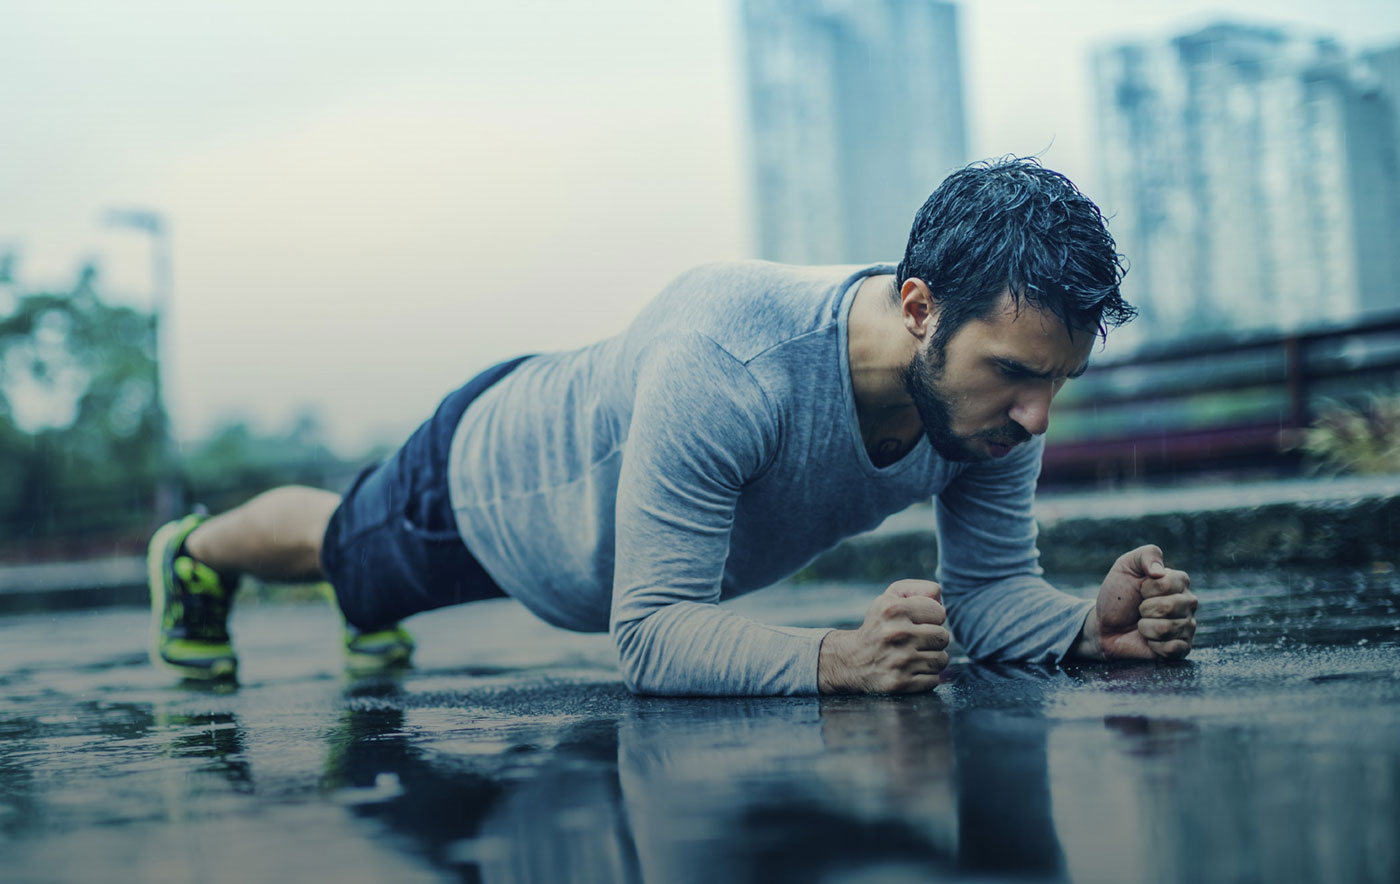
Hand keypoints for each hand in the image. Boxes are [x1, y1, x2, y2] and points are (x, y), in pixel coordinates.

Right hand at [819, 579, 949, 692]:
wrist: (852, 660)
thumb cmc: (879, 626)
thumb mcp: (889, 598)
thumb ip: (917, 589)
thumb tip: (939, 593)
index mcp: (893, 609)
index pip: (940, 612)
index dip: (931, 617)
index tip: (918, 622)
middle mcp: (896, 633)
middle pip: (943, 637)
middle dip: (934, 638)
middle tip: (918, 640)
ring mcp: (899, 660)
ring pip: (942, 660)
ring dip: (933, 658)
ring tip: (916, 655)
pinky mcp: (900, 682)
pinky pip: (933, 679)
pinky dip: (926, 676)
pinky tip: (911, 670)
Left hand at [1076, 544, 1196, 660]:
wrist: (1105, 625)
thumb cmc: (1118, 595)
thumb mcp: (1126, 566)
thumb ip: (1146, 555)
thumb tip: (1160, 571)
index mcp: (1179, 581)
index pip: (1167, 583)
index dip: (1146, 588)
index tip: (1140, 590)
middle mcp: (1188, 603)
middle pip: (1169, 606)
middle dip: (1144, 608)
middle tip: (1139, 609)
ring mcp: (1187, 626)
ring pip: (1167, 628)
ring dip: (1145, 627)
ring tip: (1143, 624)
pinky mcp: (1182, 648)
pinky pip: (1172, 648)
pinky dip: (1153, 645)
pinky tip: (1150, 640)